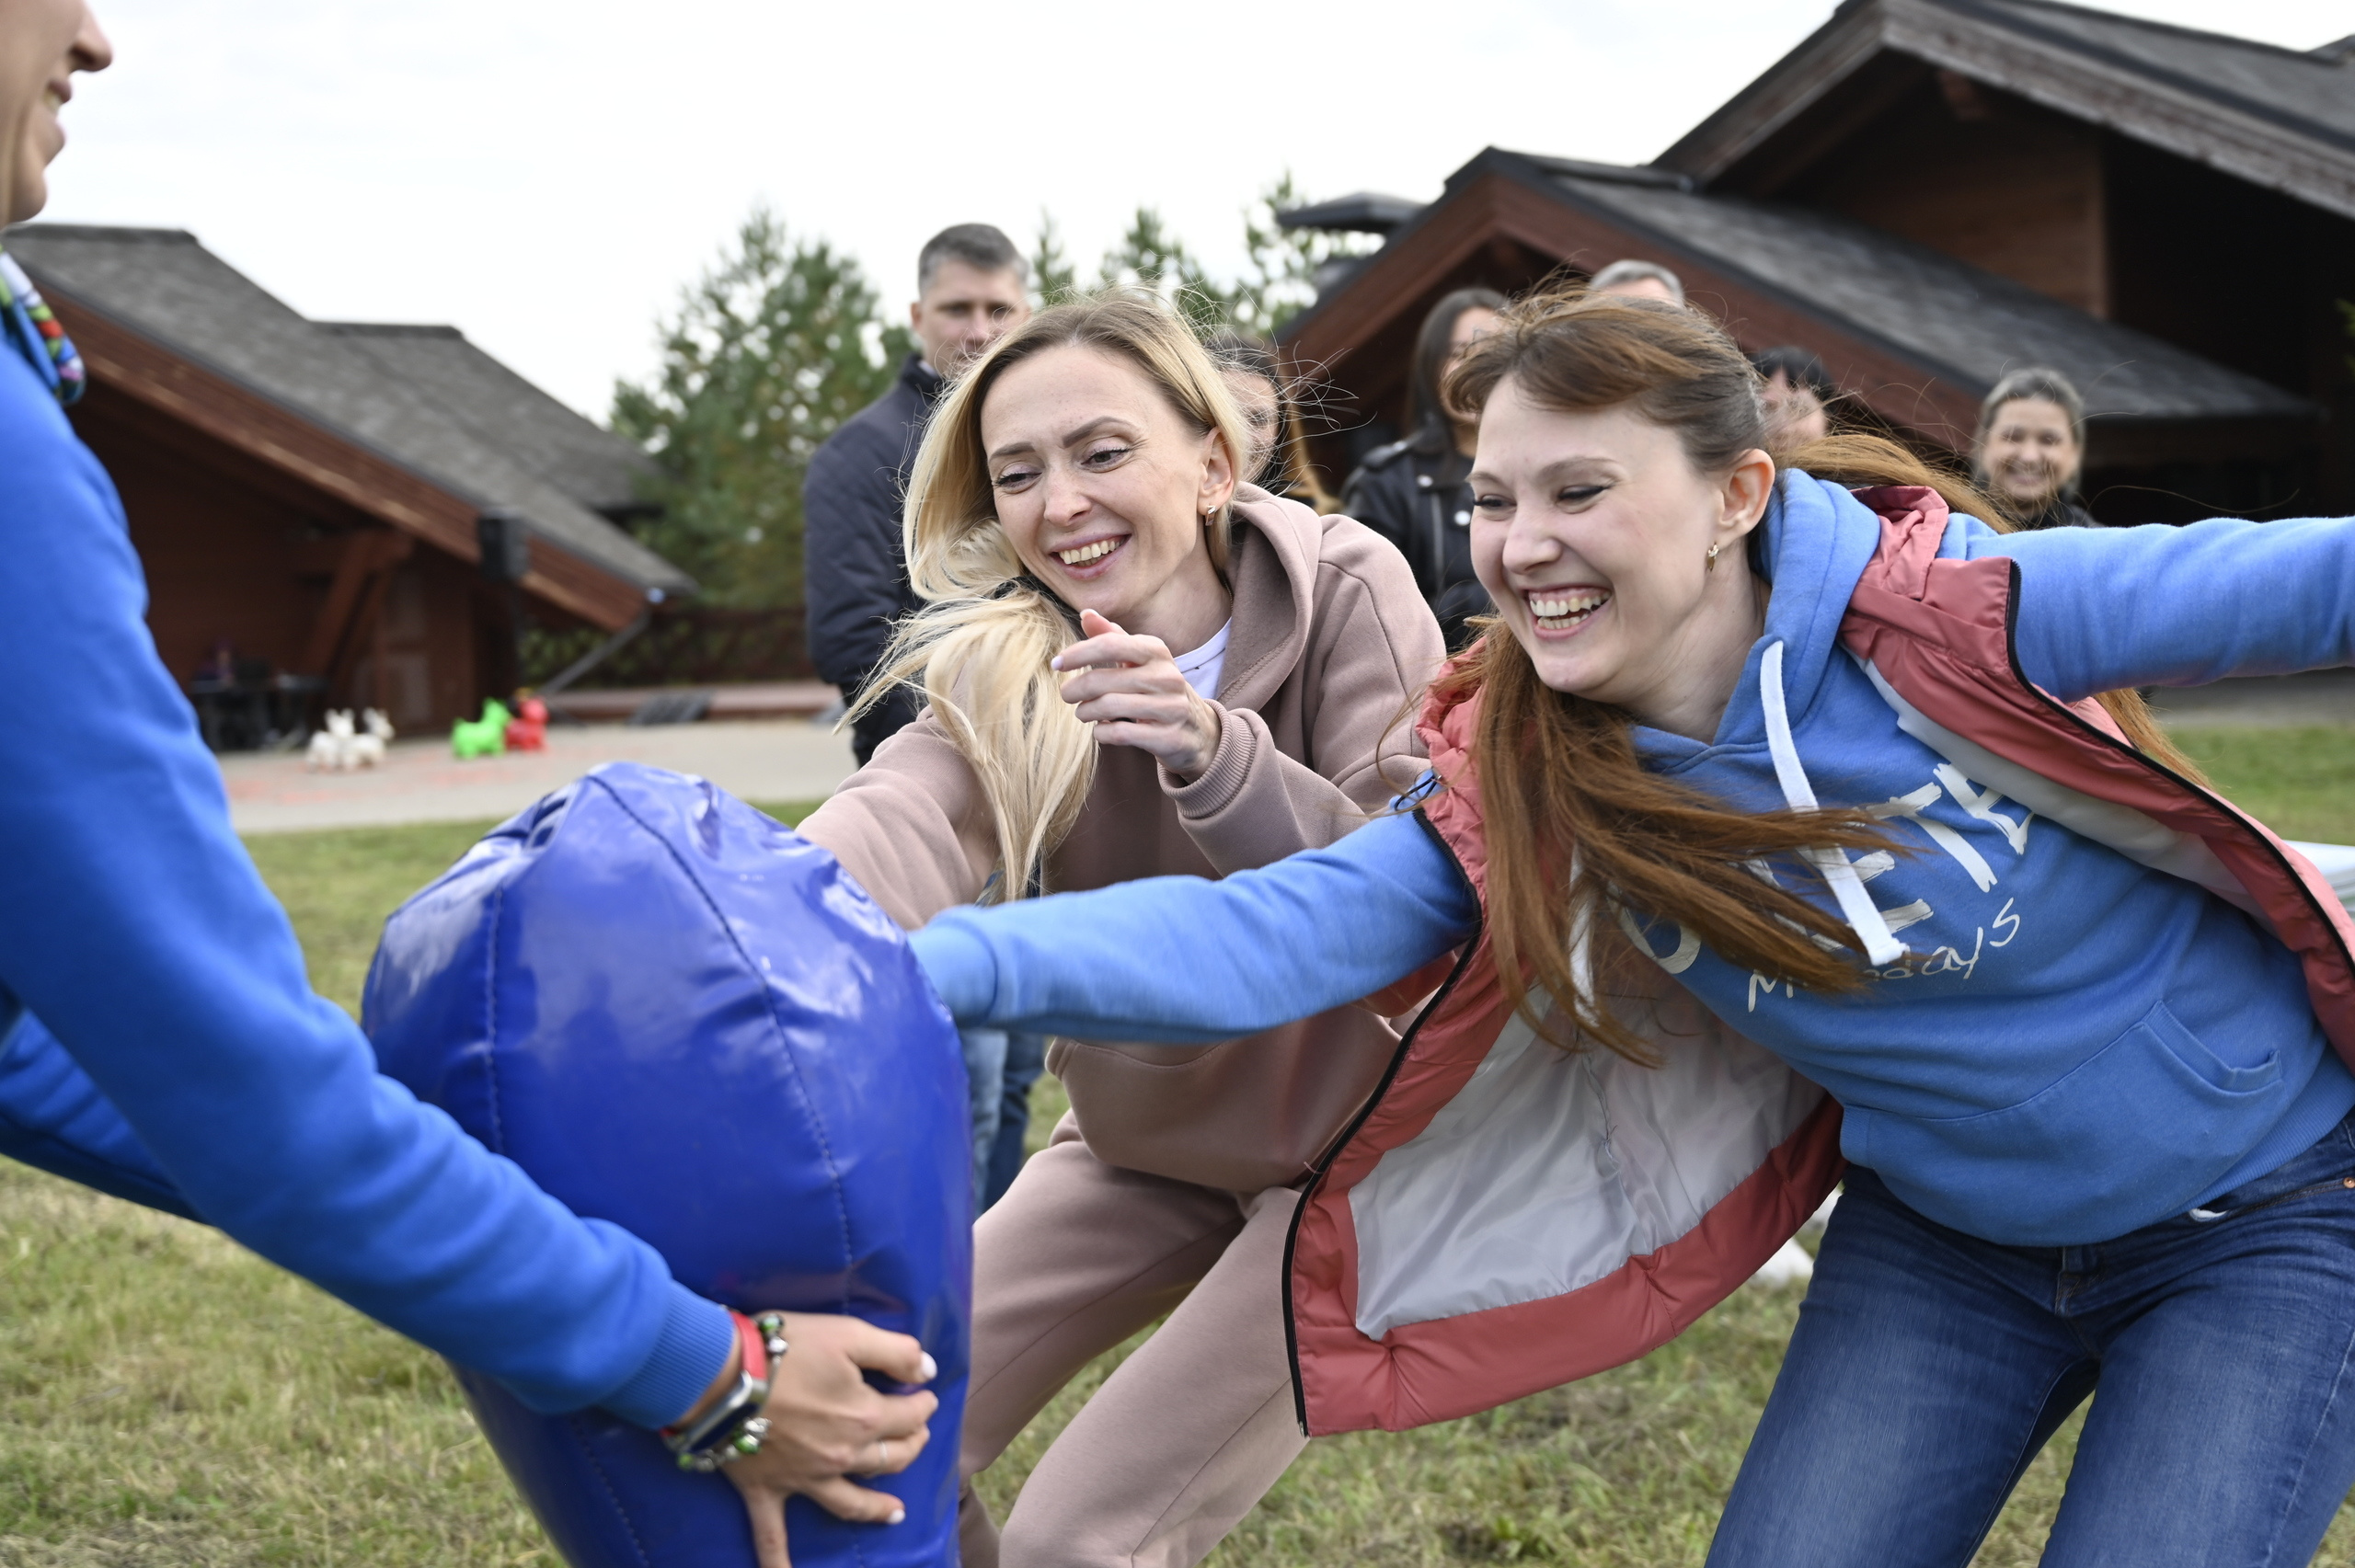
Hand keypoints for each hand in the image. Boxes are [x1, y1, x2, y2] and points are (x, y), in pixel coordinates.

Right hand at [705, 1312, 940, 1567]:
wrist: (721, 1375)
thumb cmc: (787, 1348)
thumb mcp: (850, 1333)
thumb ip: (897, 1351)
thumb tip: (929, 1372)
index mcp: (865, 1418)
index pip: (911, 1415)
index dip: (923, 1403)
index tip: (924, 1393)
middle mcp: (842, 1456)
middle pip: (890, 1458)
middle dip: (910, 1445)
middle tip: (916, 1436)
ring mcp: (805, 1480)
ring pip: (851, 1501)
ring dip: (876, 1508)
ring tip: (896, 1513)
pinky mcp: (767, 1491)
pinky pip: (772, 1536)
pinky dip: (777, 1562)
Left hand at [1051, 609, 1223, 780]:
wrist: (1199, 729)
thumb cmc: (1158, 689)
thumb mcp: (1141, 660)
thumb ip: (1112, 637)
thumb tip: (1087, 613)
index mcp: (1157, 651)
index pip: (1109, 644)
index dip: (1077, 653)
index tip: (1056, 664)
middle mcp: (1167, 676)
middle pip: (1102, 680)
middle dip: (1075, 689)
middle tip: (1067, 695)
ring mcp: (1171, 708)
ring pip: (1109, 707)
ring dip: (1086, 712)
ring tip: (1083, 712)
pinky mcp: (1169, 737)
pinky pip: (1120, 734)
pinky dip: (1101, 732)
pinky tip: (1100, 729)